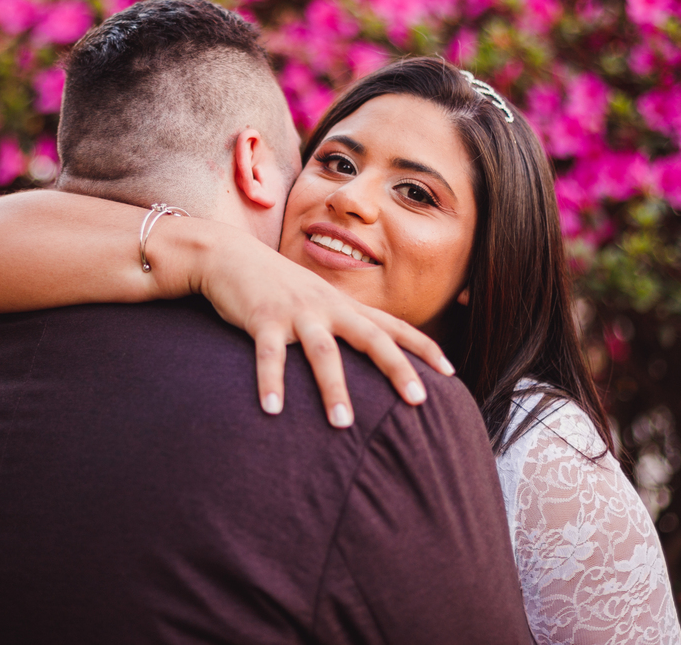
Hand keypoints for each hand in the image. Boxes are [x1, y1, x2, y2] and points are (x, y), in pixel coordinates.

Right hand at [194, 230, 454, 427]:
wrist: (230, 256)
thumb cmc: (279, 287)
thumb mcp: (318, 302)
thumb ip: (343, 325)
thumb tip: (371, 358)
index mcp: (344, 306)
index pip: (393, 326)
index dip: (423, 348)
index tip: (450, 373)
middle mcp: (327, 307)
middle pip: (371, 338)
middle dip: (396, 369)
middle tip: (418, 402)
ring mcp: (296, 312)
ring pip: (322, 352)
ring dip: (333, 388)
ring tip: (343, 424)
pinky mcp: (262, 318)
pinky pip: (268, 355)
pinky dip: (271, 382)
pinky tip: (272, 410)